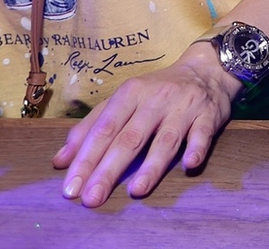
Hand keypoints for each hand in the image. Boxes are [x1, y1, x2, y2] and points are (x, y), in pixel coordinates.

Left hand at [52, 43, 239, 205]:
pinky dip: (196, 149)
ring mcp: (184, 107)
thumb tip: (60, 161)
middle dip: (109, 170)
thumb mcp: (122, 100)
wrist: (206, 70)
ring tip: (136, 190)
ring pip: (165, 140)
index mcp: (130, 93)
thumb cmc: (157, 90)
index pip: (104, 129)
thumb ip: (91, 127)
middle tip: (92, 198)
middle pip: (129, 138)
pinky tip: (188, 165)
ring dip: (151, 166)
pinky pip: (202, 134)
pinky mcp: (208, 116)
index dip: (86, 159)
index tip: (71, 188)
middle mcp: (156, 99)